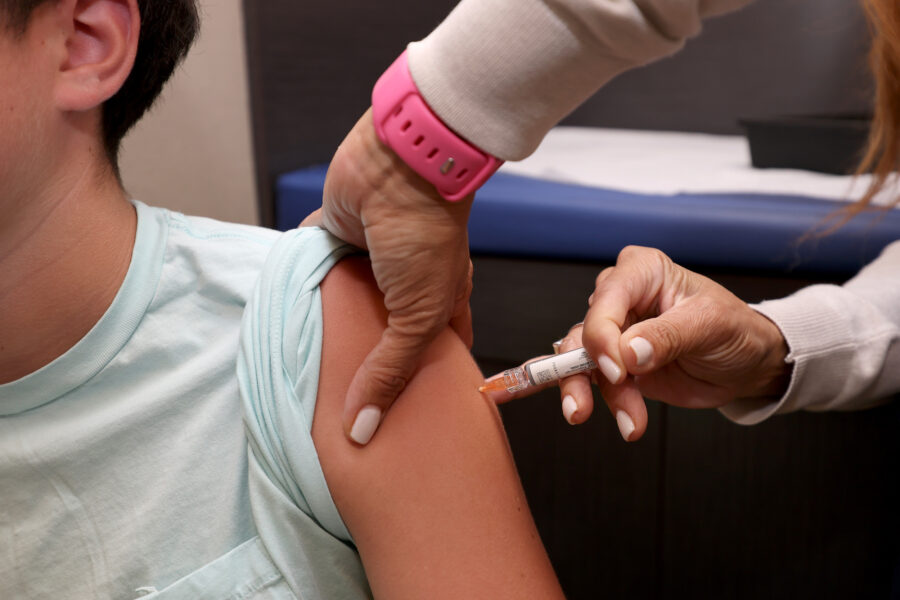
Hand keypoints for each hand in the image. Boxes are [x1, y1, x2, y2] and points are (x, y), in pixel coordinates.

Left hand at [307, 108, 473, 444]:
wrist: (396, 165)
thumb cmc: (426, 234)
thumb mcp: (416, 317)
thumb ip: (389, 371)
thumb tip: (362, 429)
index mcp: (441, 302)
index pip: (436, 355)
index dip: (425, 387)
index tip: (405, 424)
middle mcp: (406, 287)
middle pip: (384, 337)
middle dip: (367, 368)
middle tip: (343, 414)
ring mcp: (369, 265)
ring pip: (347, 310)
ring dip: (331, 333)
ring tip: (308, 383)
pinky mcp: (334, 242)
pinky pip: (316, 277)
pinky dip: (304, 296)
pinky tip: (288, 329)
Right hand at [486, 246, 790, 440]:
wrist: (746, 365)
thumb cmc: (734, 330)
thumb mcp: (709, 325)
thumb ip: (667, 336)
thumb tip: (629, 351)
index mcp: (643, 272)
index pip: (607, 298)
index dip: (603, 334)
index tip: (617, 368)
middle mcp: (621, 298)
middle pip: (584, 329)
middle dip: (582, 368)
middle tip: (600, 395)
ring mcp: (614, 333)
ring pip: (579, 360)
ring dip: (594, 394)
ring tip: (630, 421)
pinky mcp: (614, 364)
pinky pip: (592, 382)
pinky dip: (604, 403)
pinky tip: (627, 421)